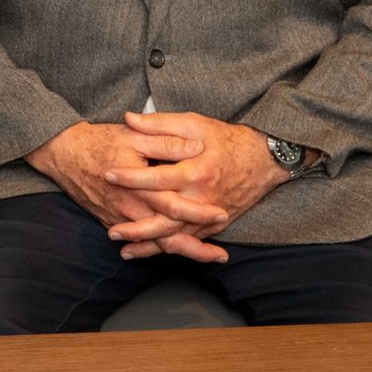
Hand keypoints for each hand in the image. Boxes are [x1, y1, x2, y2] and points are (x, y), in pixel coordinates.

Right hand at [27, 121, 227, 262]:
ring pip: (153, 242)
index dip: (199, 212)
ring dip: (180, 251)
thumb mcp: (133, 135)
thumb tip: (197, 147)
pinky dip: (156, 248)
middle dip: (195, 248)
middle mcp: (128, 208)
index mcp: (138, 186)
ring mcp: (118, 219)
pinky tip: (173, 249)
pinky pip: (137, 240)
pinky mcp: (110, 221)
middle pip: (166, 237)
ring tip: (205, 256)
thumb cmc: (98, 141)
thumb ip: (165, 140)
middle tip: (221, 255)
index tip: (222, 214)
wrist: (62, 152)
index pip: (174, 205)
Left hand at [101, 112, 290, 261]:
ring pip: (177, 236)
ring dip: (151, 246)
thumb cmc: (225, 139)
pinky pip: (191, 240)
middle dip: (138, 228)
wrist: (263, 159)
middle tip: (112, 231)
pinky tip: (151, 253)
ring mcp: (210, 214)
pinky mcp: (216, 224)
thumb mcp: (193, 123)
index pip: (158, 178)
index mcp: (196, 172)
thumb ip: (160, 124)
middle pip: (166, 219)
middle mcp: (203, 198)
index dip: (131, 178)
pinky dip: (171, 249)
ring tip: (125, 251)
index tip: (108, 175)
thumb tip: (128, 118)